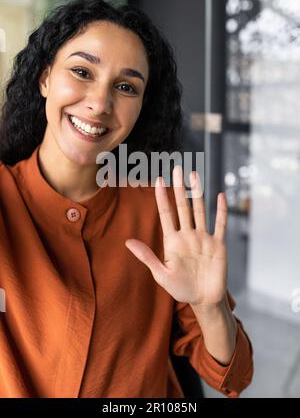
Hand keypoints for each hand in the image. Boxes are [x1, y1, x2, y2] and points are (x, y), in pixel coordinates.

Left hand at [125, 165, 227, 306]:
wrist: (204, 300)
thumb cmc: (181, 289)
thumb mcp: (161, 275)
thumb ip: (147, 257)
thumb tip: (127, 242)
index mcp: (173, 241)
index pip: (166, 214)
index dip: (162, 197)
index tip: (157, 180)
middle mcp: (188, 235)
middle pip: (183, 206)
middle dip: (180, 188)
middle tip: (177, 168)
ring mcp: (203, 238)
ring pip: (200, 210)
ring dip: (198, 193)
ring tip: (195, 175)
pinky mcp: (218, 245)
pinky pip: (220, 225)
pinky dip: (221, 211)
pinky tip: (220, 197)